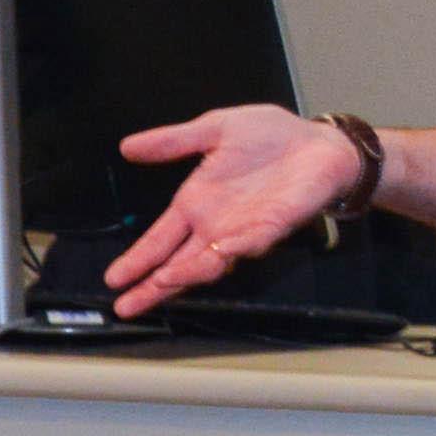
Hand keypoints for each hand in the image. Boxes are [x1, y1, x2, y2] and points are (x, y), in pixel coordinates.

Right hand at [105, 106, 356, 314]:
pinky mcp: (274, 225)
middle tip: (126, 305)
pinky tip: (217, 253)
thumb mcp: (215, 129)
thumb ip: (174, 141)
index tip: (113, 278)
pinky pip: (252, 242)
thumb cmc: (272, 137)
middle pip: (178, 263)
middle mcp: (216, 224)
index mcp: (197, 203)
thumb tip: (128, 145)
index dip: (138, 259)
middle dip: (152, 285)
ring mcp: (244, 229)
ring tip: (162, 281)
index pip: (160, 239)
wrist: (321, 142)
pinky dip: (235, 249)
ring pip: (210, 261)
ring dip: (187, 272)